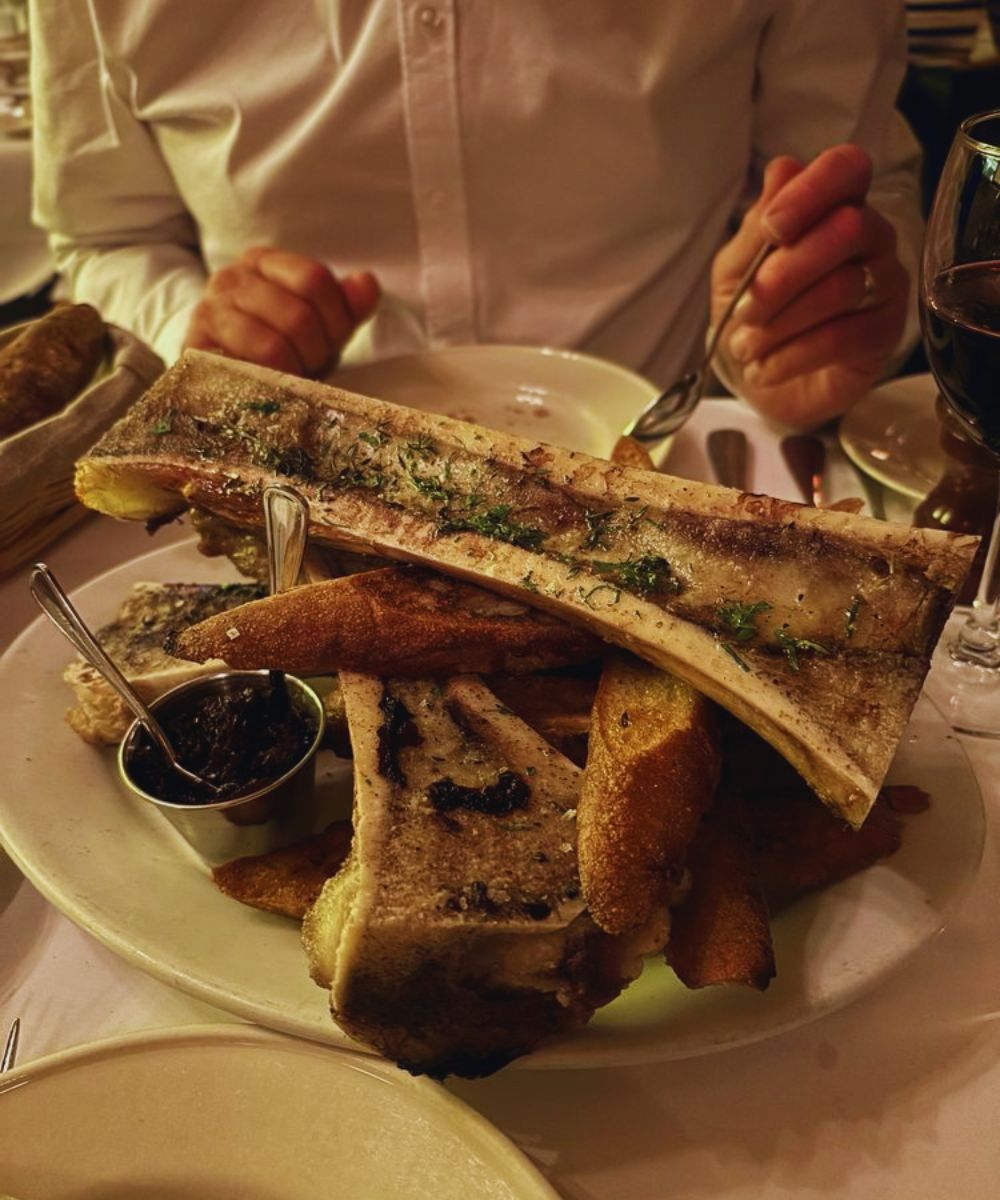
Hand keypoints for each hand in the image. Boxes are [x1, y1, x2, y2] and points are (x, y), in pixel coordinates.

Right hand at [184, 247, 379, 376]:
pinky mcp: (196, 348)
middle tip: (310, 367)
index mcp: (265, 262)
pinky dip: (268, 384)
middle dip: (316, 352)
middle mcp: (232, 277)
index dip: (336, 320)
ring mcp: (210, 310)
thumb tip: (366, 282)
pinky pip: (246, 369)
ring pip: (273, 344)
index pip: (315, 280)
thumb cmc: (278, 347)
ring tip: (290, 377)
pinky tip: (269, 386)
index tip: (332, 344)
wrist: (220, 375)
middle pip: (298, 314)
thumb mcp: (320, 325)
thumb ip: (347, 305)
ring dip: (293, 371)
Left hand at [711, 145, 909, 427]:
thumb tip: (784, 169)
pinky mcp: (885, 333)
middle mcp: (869, 237)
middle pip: (849, 228)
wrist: (761, 381)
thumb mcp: (735, 270)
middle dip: (785, 273)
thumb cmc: (752, 315)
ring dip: (779, 323)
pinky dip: (791, 357)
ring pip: (843, 286)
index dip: (811, 192)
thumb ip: (757, 227)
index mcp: (831, 206)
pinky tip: (763, 370)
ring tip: (746, 347)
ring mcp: (885, 284)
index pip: (846, 169)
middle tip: (745, 311)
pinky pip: (842, 337)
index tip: (772, 229)